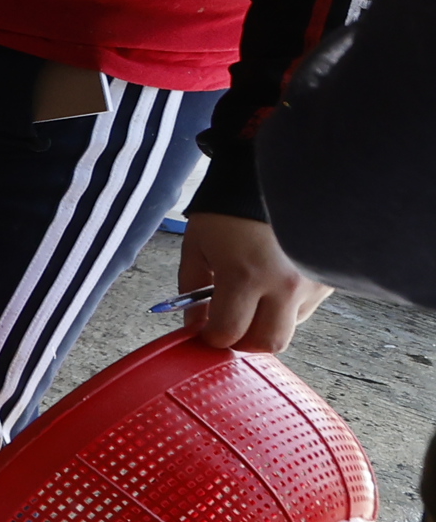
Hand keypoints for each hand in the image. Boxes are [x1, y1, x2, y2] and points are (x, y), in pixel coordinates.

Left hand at [179, 211, 330, 353]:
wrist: (272, 178)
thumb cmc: (227, 211)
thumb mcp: (197, 248)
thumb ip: (192, 291)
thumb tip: (195, 326)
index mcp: (245, 276)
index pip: (230, 333)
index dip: (213, 338)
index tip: (207, 331)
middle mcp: (285, 284)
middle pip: (270, 343)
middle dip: (246, 342)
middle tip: (232, 327)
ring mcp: (312, 282)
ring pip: (290, 326)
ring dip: (269, 321)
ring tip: (254, 296)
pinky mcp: (329, 277)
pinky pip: (307, 306)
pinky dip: (288, 305)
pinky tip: (274, 282)